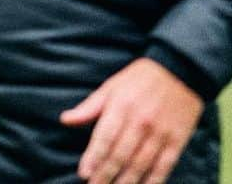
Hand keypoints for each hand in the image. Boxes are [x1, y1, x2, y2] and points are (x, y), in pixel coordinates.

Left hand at [60, 58, 203, 182]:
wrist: (179, 71)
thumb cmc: (139, 79)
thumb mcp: (111, 87)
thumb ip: (89, 107)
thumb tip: (65, 119)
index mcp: (121, 107)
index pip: (104, 138)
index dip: (93, 158)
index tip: (84, 174)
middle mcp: (140, 122)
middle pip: (121, 155)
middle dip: (106, 175)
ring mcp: (160, 133)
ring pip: (141, 164)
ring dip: (127, 181)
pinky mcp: (177, 141)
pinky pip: (164, 167)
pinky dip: (153, 181)